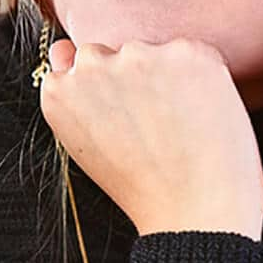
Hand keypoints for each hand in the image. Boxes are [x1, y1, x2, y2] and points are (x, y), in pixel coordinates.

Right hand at [38, 36, 262, 239]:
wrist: (195, 213)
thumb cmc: (144, 187)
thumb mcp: (88, 145)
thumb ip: (75, 96)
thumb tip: (64, 49)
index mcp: (60, 92)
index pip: (75, 63)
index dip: (105, 92)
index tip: (123, 118)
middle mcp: (92, 66)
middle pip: (110, 52)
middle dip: (130, 78)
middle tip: (155, 125)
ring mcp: (139, 55)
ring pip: (152, 51)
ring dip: (166, 74)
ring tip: (181, 126)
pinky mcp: (185, 52)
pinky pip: (193, 54)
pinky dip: (202, 78)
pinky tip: (202, 116)